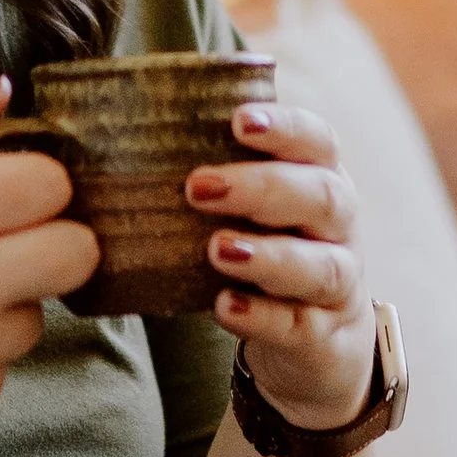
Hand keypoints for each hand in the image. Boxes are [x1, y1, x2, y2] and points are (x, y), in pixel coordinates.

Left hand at [186, 98, 375, 431]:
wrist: (312, 336)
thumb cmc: (264, 245)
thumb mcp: (250, 205)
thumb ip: (209, 168)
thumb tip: (118, 128)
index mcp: (320, 177)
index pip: (317, 141)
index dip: (284, 127)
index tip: (238, 121)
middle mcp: (338, 226)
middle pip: (322, 197)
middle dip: (262, 187)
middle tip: (197, 186)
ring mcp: (337, 283)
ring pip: (322, 265)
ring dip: (269, 255)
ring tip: (217, 249)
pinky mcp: (321, 334)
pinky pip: (297, 324)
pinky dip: (261, 315)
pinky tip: (224, 305)